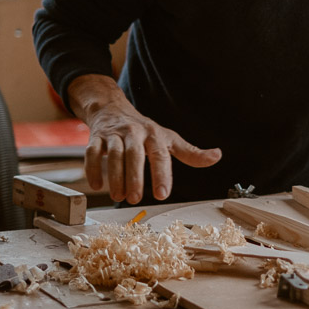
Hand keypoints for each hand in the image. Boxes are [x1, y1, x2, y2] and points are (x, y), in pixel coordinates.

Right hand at [75, 81, 221, 202]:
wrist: (112, 109)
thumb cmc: (145, 130)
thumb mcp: (169, 139)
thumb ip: (191, 152)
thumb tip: (217, 156)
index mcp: (155, 135)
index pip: (160, 155)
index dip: (162, 174)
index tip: (162, 194)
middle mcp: (134, 133)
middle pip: (134, 155)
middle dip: (135, 177)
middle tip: (135, 199)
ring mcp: (114, 135)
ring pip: (112, 155)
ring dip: (114, 177)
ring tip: (119, 196)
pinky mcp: (96, 138)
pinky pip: (91, 153)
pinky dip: (92, 169)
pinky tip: (97, 186)